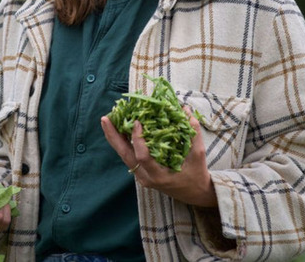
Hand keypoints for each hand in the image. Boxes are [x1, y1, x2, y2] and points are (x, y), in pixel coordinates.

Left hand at [101, 107, 217, 207]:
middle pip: (124, 156)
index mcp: (159, 176)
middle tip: (105, 119)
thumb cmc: (197, 176)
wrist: (195, 194)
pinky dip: (123, 142)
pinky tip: (120, 129)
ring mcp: (142, 177)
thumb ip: (193, 132)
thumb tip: (186, 110)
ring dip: (115, 138)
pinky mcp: (141, 173)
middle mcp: (146, 178)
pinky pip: (128, 156)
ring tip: (108, 121)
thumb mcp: (198, 154)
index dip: (138, 140)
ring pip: (124, 156)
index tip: (137, 122)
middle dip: (113, 136)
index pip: (142, 157)